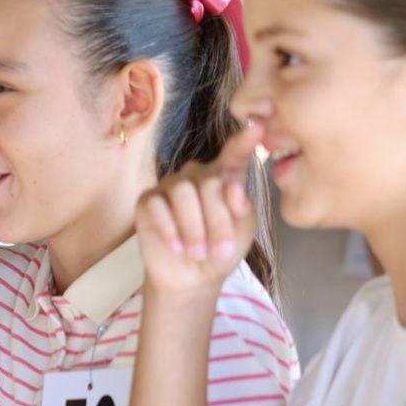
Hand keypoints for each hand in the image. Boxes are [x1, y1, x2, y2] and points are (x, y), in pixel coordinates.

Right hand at [136, 123, 261, 297]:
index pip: (234, 155)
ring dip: (194, 228)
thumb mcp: (242, 232)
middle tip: (220, 250)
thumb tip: (233, 187)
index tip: (257, 127)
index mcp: (224, 178)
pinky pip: (157, 206)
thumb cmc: (220, 252)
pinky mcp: (147, 201)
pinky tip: (177, 247)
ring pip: (183, 192)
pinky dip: (169, 229)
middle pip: (208, 183)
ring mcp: (170, 186)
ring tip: (198, 253)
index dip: (244, 142)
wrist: (192, 278)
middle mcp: (197, 176)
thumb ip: (242, 208)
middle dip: (217, 221)